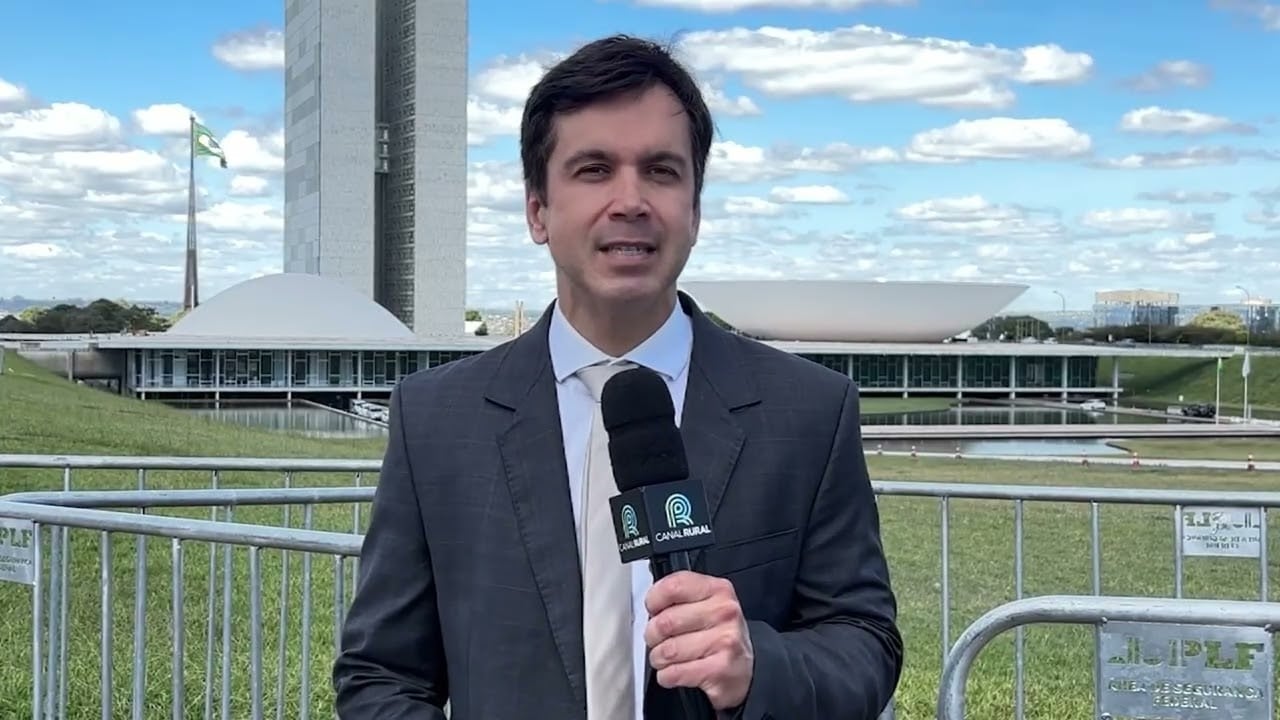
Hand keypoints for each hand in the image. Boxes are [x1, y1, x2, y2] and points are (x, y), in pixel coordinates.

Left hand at [643, 570, 753, 709]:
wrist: (745, 669)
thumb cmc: (719, 635)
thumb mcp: (707, 604)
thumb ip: (680, 596)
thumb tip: (650, 602)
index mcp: (718, 590)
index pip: (673, 586)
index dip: (654, 600)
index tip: (654, 609)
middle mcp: (724, 612)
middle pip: (665, 622)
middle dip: (653, 636)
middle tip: (659, 640)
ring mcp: (724, 641)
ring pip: (667, 650)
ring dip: (659, 659)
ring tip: (669, 658)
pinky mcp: (719, 670)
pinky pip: (674, 673)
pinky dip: (667, 676)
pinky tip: (677, 672)